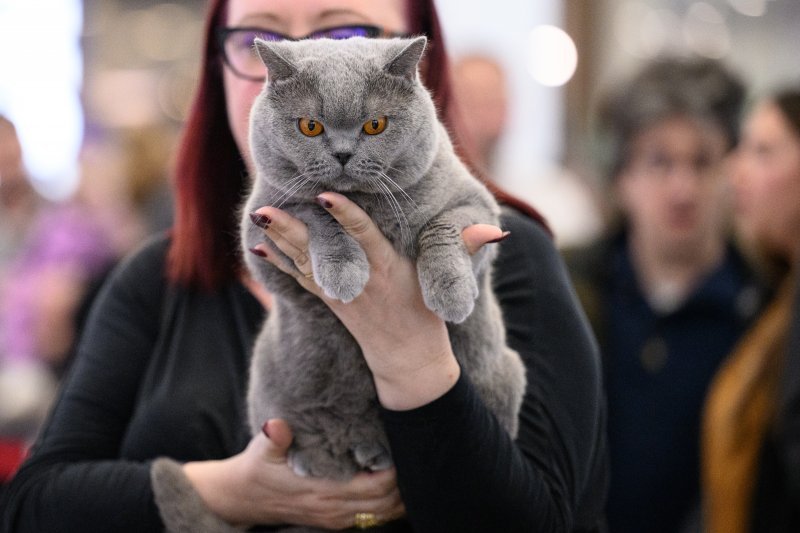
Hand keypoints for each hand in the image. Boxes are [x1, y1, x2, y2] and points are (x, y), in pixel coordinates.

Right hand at [183, 419, 403, 528]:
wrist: (241, 499)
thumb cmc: (256, 468)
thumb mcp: (261, 449)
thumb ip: (274, 437)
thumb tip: (277, 425)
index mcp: (323, 490)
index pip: (375, 486)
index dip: (396, 470)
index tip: (405, 446)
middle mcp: (334, 508)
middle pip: (387, 502)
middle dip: (407, 482)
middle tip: (418, 454)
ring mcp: (335, 518)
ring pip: (383, 513)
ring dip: (401, 495)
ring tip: (413, 469)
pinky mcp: (334, 520)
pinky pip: (372, 517)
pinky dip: (388, 503)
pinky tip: (396, 484)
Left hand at [249, 192, 506, 409]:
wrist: (408, 362)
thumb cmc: (427, 314)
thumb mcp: (447, 282)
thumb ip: (466, 248)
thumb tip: (499, 229)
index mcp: (388, 269)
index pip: (364, 237)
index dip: (344, 216)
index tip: (325, 195)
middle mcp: (360, 280)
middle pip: (321, 251)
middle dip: (293, 230)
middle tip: (266, 208)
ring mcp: (341, 294)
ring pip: (304, 264)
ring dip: (280, 241)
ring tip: (259, 216)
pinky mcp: (331, 302)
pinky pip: (299, 280)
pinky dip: (278, 263)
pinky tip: (258, 246)